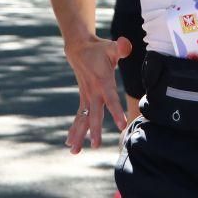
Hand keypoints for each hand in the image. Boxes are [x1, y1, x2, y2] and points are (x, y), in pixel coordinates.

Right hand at [64, 36, 131, 153]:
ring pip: (82, 118)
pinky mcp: (83, 99)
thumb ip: (120, 47)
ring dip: (78, 135)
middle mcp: (93, 92)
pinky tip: (71, 144)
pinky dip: (75, 130)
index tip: (122, 125)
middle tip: (96, 145)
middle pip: (94, 113)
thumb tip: (125, 45)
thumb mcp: (111, 47)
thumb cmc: (99, 49)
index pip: (111, 99)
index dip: (116, 111)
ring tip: (74, 151)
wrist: (78, 48)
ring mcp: (86, 96)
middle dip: (94, 130)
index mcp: (102, 81)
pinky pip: (79, 117)